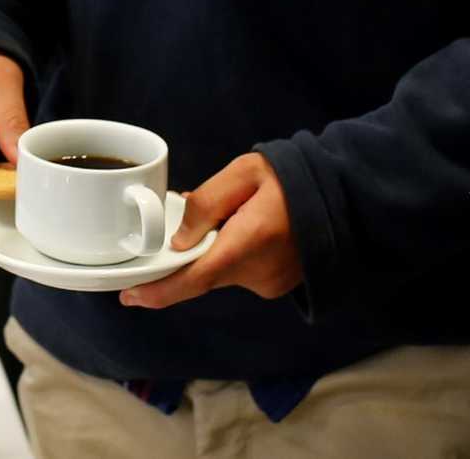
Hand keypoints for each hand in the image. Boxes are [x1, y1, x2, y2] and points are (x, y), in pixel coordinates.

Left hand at [120, 151, 302, 309]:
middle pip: (203, 273)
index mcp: (246, 244)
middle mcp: (256, 273)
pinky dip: (233, 254)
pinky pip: (240, 273)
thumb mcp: (244, 172)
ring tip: (235, 213)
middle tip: (196, 215)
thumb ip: (207, 203)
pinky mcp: (275, 285)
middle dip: (190, 251)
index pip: (192, 279)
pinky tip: (247, 228)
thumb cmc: (292, 176)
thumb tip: (179, 239)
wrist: (341, 192)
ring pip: (221, 271)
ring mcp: (268, 283)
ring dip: (216, 249)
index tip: (129, 296)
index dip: (157, 291)